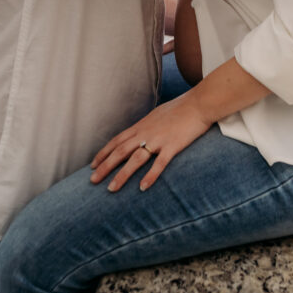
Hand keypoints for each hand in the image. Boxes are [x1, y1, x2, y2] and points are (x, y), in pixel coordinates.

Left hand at [90, 91, 211, 191]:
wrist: (199, 103)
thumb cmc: (180, 108)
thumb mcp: (157, 114)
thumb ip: (147, 125)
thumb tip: (140, 133)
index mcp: (141, 125)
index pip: (117, 141)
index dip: (104, 153)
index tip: (92, 165)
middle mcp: (146, 132)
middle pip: (120, 151)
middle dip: (105, 166)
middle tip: (93, 181)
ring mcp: (159, 140)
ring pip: (135, 159)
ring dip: (122, 175)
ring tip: (111, 189)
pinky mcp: (173, 146)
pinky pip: (159, 164)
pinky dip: (150, 176)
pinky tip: (142, 188)